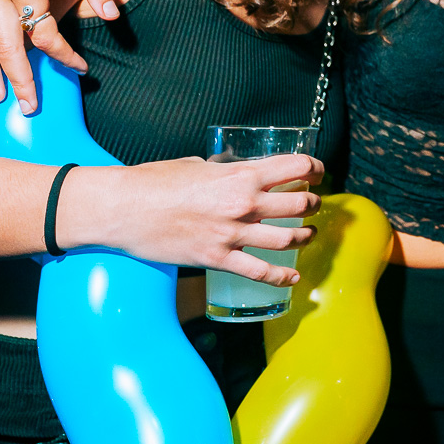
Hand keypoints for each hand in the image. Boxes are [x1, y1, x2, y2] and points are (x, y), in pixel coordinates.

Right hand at [64, 154, 326, 285]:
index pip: (295, 167)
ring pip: (287, 238)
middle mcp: (243, 203)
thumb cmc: (155, 181)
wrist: (124, 207)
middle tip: (316, 204)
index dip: (315, 168)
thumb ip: (222, 170)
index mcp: (241, 175)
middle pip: (299, 204)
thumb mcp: (197, 165)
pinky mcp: (217, 258)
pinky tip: (293, 278)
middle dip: (314, 203)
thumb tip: (233, 172)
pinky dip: (281, 277)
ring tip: (310, 235)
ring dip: (305, 237)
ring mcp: (232, 233)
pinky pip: (259, 272)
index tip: (319, 172)